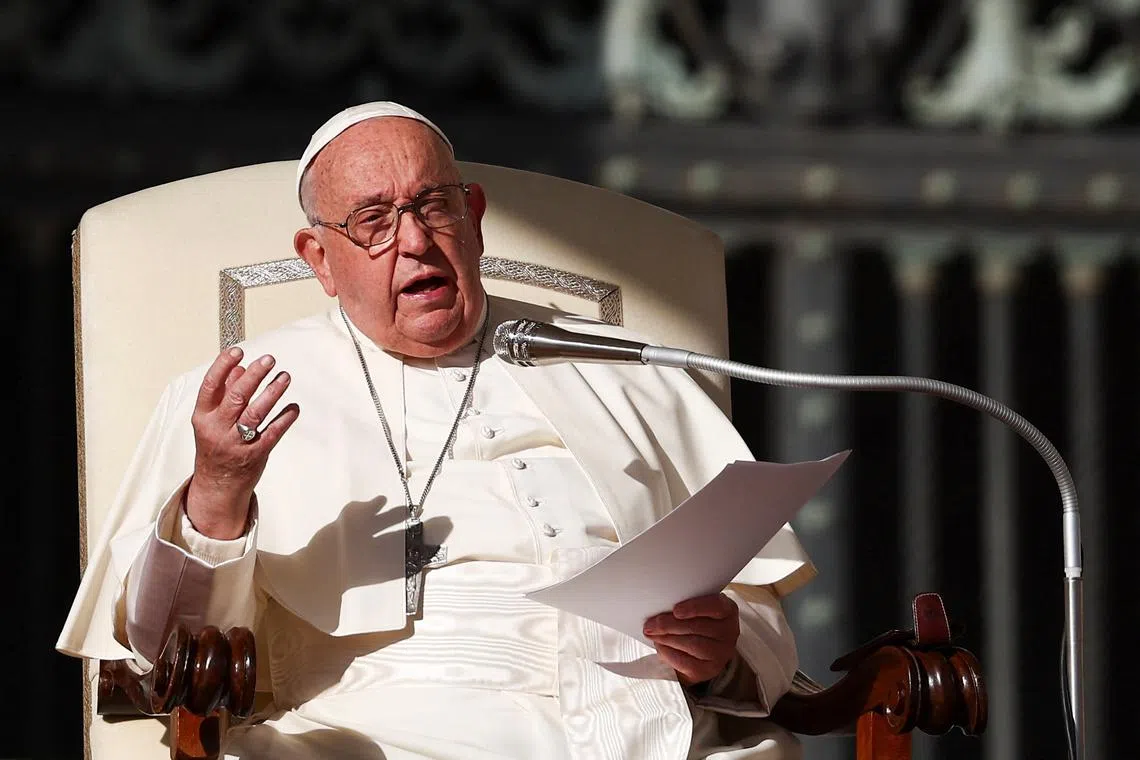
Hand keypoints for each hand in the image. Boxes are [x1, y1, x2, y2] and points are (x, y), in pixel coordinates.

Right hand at [186, 346, 299, 538]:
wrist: (218, 484)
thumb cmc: (216, 445)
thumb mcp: (211, 419)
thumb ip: (224, 393)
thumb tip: (238, 368)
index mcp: (203, 416)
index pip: (210, 386)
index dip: (222, 366)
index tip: (238, 351)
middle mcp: (217, 429)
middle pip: (236, 397)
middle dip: (254, 376)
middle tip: (269, 360)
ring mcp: (236, 443)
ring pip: (255, 414)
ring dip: (272, 393)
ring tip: (285, 377)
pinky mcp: (255, 454)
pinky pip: (272, 432)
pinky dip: (284, 418)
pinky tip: (294, 407)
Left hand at [643, 593, 739, 686]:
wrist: (698, 652)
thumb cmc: (694, 623)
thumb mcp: (694, 609)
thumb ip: (683, 605)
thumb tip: (659, 607)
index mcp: (727, 610)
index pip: (716, 606)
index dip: (695, 607)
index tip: (676, 610)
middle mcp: (729, 632)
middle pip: (698, 627)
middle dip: (669, 625)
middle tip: (650, 624)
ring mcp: (721, 653)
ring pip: (692, 644)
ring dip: (667, 638)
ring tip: (652, 634)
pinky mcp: (709, 670)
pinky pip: (686, 662)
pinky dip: (669, 653)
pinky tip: (659, 646)